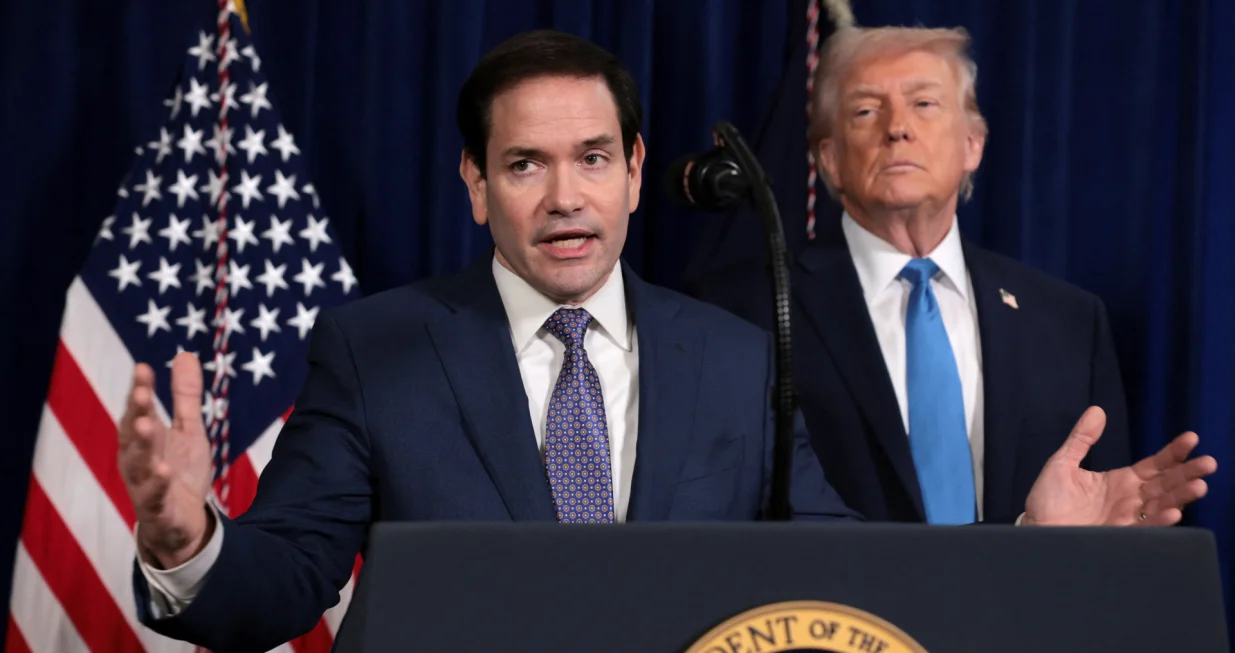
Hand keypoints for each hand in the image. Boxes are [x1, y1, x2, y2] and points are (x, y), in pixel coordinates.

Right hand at [118, 352, 213, 567]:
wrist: (182, 524)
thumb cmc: (179, 472)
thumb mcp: (188, 431)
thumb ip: (185, 396)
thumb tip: (184, 354)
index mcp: (143, 439)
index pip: (140, 411)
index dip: (140, 390)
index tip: (143, 367)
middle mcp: (137, 460)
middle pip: (134, 434)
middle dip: (136, 413)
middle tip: (139, 392)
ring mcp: (144, 485)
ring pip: (138, 464)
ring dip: (142, 446)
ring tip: (149, 426)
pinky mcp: (157, 509)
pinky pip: (154, 497)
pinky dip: (158, 485)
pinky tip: (164, 472)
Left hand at [1022, 406, 1217, 525]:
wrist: (1033, 529)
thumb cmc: (1048, 499)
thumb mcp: (1062, 463)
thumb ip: (1081, 439)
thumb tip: (1097, 410)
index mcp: (1121, 481)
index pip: (1155, 464)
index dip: (1173, 452)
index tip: (1192, 438)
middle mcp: (1130, 499)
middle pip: (1167, 484)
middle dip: (1188, 473)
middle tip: (1209, 463)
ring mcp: (1128, 518)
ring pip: (1163, 505)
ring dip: (1182, 496)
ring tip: (1199, 485)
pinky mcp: (1120, 536)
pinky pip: (1146, 528)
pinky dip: (1160, 521)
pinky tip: (1174, 512)